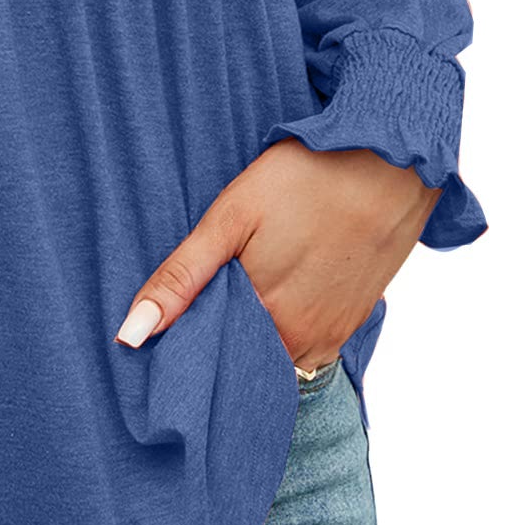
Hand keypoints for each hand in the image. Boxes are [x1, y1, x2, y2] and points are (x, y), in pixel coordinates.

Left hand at [114, 140, 440, 371]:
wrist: (392, 161)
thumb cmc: (307, 178)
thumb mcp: (230, 218)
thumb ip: (181, 279)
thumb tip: (131, 336)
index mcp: (266, 321)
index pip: (209, 363)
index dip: (184, 348)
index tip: (167, 329)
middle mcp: (302, 342)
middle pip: (241, 361)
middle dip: (215, 344)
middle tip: (201, 298)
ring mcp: (333, 335)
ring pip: (274, 355)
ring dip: (250, 336)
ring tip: (238, 290)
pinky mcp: (354, 322)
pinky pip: (306, 345)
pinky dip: (283, 328)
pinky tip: (275, 289)